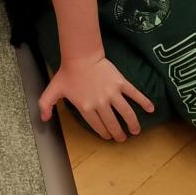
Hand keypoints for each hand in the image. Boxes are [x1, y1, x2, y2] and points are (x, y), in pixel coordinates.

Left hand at [39, 56, 153, 140]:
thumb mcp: (53, 90)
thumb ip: (46, 105)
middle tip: (122, 138)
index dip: (104, 133)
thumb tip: (44, 119)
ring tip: (135, 131)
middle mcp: (100, 103)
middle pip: (113, 123)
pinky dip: (144, 102)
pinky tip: (151, 109)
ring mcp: (112, 93)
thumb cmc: (67, 74)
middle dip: (119, 133)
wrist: (80, 56)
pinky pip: (135, 94)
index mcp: (86, 107)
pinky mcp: (121, 83)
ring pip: (126, 113)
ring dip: (133, 124)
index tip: (108, 137)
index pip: (97, 126)